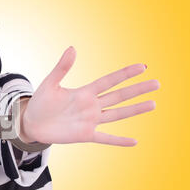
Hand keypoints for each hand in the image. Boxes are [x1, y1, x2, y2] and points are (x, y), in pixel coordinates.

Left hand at [22, 46, 159, 145]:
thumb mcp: (50, 83)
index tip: (142, 67)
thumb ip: (62, 67)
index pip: (109, 81)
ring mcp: (90, 121)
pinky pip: (105, 138)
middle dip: (137, 90)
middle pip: (119, 96)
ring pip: (117, 115)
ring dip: (134, 110)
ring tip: (153, 104)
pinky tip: (134, 141)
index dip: (125, 74)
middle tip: (157, 83)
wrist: (32, 123)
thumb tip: (72, 48)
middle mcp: (91, 106)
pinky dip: (118, 140)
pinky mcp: (85, 135)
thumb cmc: (40, 102)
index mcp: (84, 92)